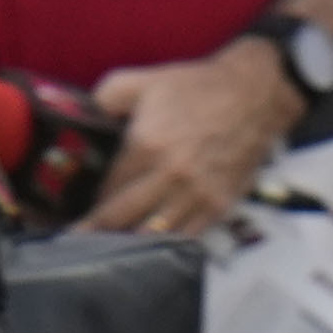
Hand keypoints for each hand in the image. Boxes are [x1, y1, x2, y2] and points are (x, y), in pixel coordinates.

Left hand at [83, 43, 302, 237]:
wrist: (255, 94)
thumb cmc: (197, 88)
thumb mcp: (142, 81)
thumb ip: (104, 99)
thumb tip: (83, 120)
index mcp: (147, 145)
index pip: (107, 191)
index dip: (90, 205)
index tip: (77, 215)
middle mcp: (171, 176)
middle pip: (123, 220)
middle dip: (97, 235)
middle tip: (79, 244)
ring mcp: (197, 195)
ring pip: (153, 236)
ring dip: (129, 245)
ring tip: (111, 250)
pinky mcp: (220, 205)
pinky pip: (186, 237)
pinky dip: (165, 245)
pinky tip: (151, 245)